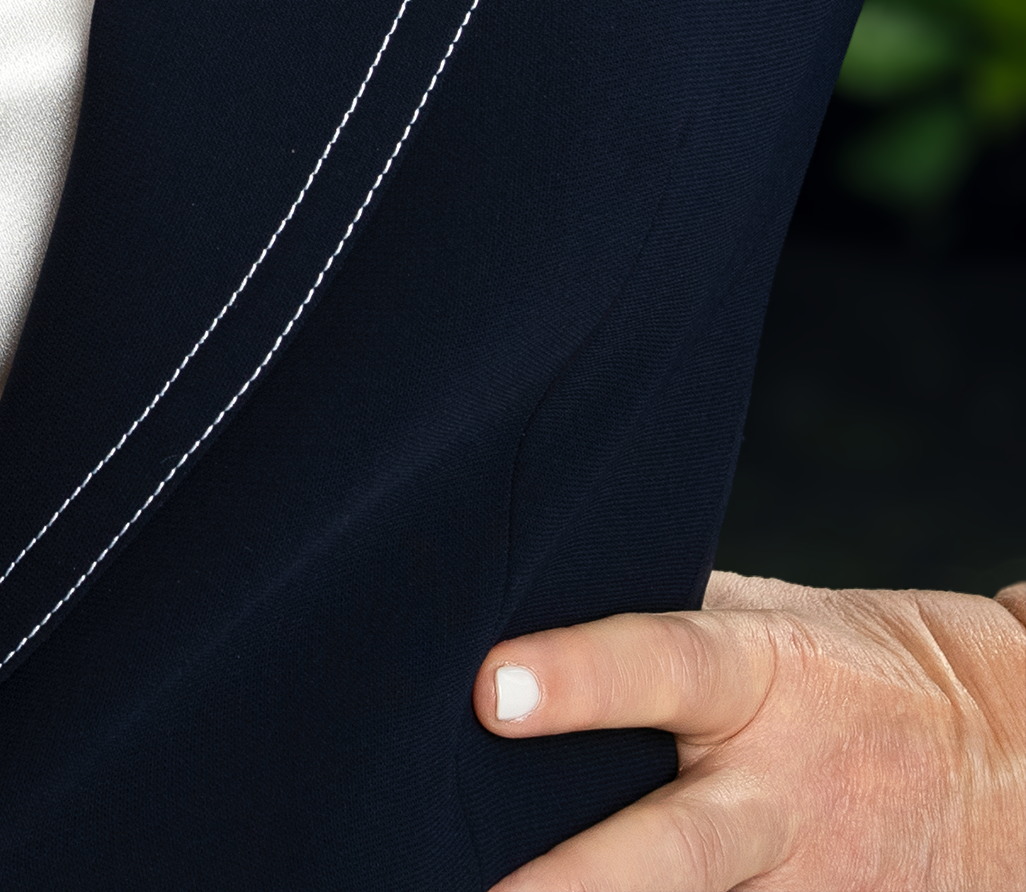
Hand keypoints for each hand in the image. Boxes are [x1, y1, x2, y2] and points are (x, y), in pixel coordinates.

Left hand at [474, 568, 1025, 886]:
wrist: (1004, 761)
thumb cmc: (850, 669)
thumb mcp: (770, 620)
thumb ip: (668, 624)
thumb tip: (529, 603)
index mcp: (762, 677)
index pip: (662, 662)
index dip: (579, 677)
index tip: (493, 690)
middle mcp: (777, 793)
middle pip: (674, 846)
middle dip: (581, 878)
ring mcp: (805, 883)